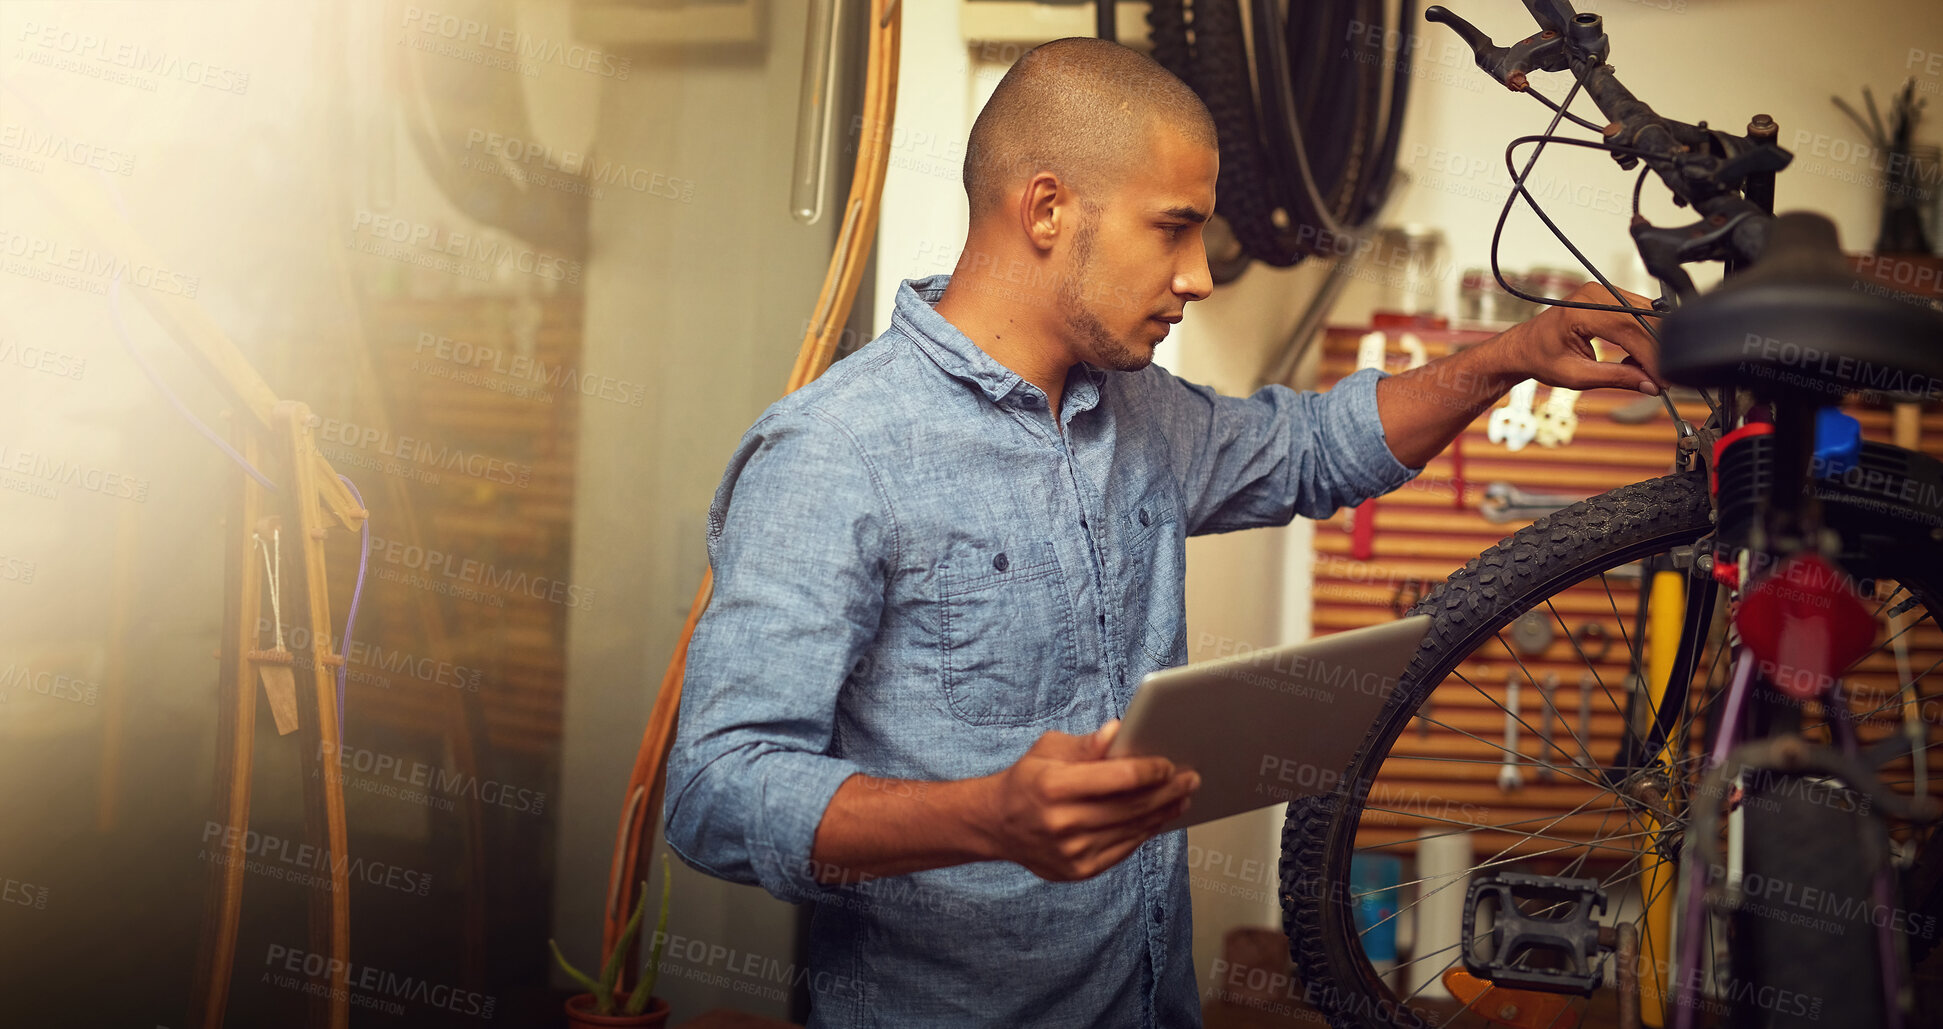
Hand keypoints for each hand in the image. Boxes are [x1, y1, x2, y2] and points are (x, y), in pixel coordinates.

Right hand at [981, 719, 1199, 881]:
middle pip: (1131, 806)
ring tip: (1183, 797)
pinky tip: (1160, 818)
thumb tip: (1120, 731)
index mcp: (1054, 786)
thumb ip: (1088, 745)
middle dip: (1167, 791)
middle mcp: (1063, 822)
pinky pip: (1124, 849)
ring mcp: (1071, 851)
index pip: (1116, 778)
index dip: (1149, 771)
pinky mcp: (1079, 870)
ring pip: (1132, 830)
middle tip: (1190, 778)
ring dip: (1164, 813)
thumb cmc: (1027, 780)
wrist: (996, 825)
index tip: (1170, 764)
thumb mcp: (1048, 750)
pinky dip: (1146, 832)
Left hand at [1500, 282, 1665, 394]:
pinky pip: (1639, 314)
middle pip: (1642, 320)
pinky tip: (1637, 357)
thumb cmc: (1542, 358)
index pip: (1629, 330)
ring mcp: (1603, 291)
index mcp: (1580, 310)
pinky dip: (1645, 336)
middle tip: (1662, 379)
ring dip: (1653, 344)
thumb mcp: (1577, 375)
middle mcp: (1594, 294)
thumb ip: (1616, 378)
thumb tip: (1650, 384)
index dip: (1650, 357)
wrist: (1525, 346)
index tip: (1663, 380)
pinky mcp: (1610, 296)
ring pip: (1646, 316)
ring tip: (1648, 371)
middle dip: (1656, 351)